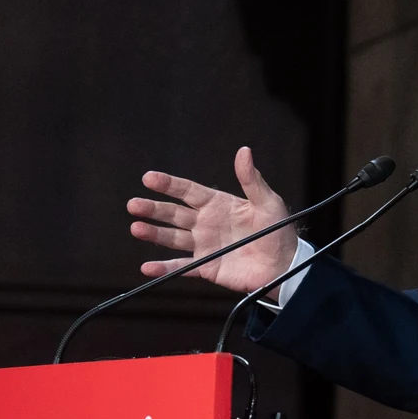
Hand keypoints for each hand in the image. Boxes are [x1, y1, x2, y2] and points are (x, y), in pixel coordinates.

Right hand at [127, 146, 298, 293]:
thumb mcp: (267, 201)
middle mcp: (206, 223)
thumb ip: (251, 179)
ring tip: (136, 228)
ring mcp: (204, 245)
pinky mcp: (206, 266)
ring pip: (173, 238)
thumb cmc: (277, 230)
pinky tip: (147, 267)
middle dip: (154, 208)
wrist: (284, 264)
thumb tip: (244, 151)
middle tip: (133, 204)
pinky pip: (181, 267)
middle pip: (174, 214)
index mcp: (218, 204)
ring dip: (154, 233)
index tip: (149, 178)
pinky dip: (164, 268)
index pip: (188, 191)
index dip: (169, 184)